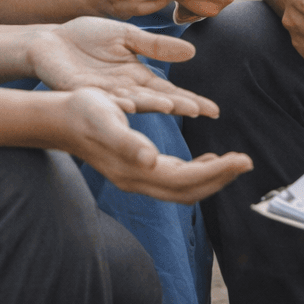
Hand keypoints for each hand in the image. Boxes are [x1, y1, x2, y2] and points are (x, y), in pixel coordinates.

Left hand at [27, 17, 219, 116]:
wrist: (49, 41)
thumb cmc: (87, 38)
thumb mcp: (127, 36)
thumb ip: (154, 46)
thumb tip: (191, 52)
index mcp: (137, 77)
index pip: (169, 91)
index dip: (190, 100)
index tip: (213, 109)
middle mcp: (125, 90)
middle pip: (155, 99)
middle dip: (178, 104)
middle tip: (199, 111)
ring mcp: (103, 93)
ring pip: (131, 101)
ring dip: (150, 104)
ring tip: (172, 105)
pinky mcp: (81, 90)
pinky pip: (101, 96)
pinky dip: (115, 100)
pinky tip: (128, 103)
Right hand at [59, 88, 252, 203]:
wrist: (56, 118)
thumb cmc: (80, 111)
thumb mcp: (104, 118)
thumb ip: (127, 140)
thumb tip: (151, 159)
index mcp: (135, 169)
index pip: (186, 180)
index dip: (217, 174)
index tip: (242, 159)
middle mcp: (138, 178)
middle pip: (189, 191)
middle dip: (221, 179)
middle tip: (247, 162)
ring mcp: (137, 176)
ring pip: (183, 188)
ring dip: (212, 178)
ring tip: (235, 162)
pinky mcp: (137, 168)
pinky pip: (174, 179)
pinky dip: (196, 173)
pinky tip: (206, 161)